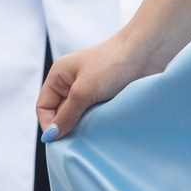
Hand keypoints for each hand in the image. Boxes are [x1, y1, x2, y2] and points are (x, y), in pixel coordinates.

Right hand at [38, 34, 154, 140]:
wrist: (147, 51)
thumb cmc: (112, 64)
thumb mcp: (83, 92)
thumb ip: (66, 115)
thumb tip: (50, 137)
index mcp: (59, 75)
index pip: (44, 107)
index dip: (49, 124)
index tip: (62, 140)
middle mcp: (72, 81)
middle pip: (61, 113)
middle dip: (68, 126)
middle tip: (79, 139)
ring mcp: (90, 88)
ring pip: (79, 115)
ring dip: (84, 125)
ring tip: (93, 133)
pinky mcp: (106, 94)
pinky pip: (94, 113)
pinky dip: (97, 121)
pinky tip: (103, 127)